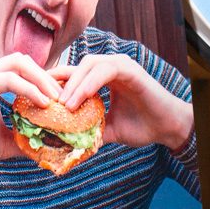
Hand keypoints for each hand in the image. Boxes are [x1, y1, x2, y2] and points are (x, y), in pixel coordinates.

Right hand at [0, 53, 61, 171]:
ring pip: (20, 63)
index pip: (25, 69)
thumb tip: (51, 143)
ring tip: (56, 99)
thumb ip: (26, 136)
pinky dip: (29, 89)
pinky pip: (9, 79)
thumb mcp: (7, 141)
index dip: (47, 79)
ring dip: (42, 79)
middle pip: (25, 61)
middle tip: (64, 97)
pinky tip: (43, 103)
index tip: (64, 97)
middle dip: (48, 77)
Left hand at [54, 53, 192, 152]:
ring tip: (63, 104)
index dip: (56, 84)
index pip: (74, 74)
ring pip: (89, 64)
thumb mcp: (109, 129)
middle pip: (77, 66)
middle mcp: (111, 67)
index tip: (40, 100)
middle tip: (47, 103)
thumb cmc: (142, 127)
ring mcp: (121, 65)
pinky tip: (79, 99)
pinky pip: (105, 70)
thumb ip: (90, 130)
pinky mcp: (130, 70)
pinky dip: (90, 83)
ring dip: (74, 84)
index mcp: (104, 77)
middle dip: (60, 82)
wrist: (168, 129)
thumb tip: (67, 143)